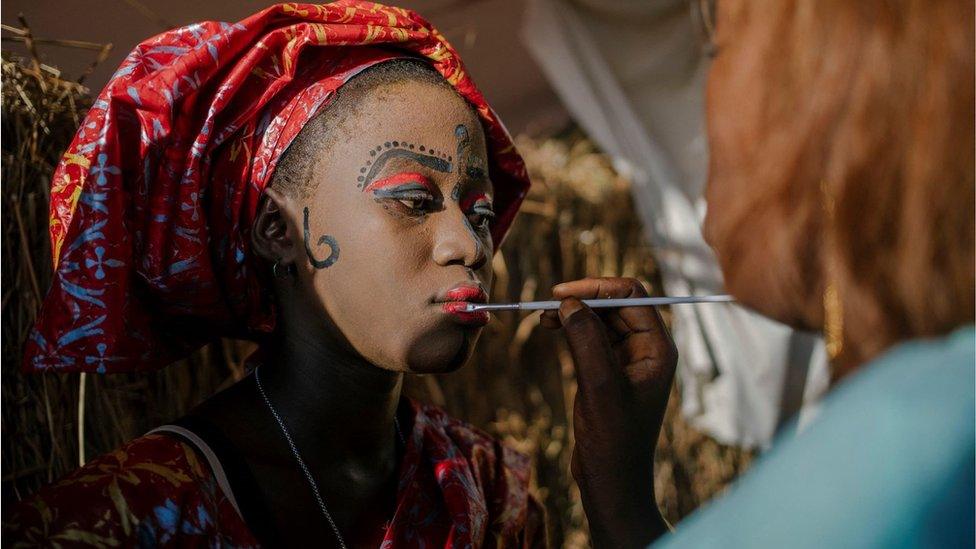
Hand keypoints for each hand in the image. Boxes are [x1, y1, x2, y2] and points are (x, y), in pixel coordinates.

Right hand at [541, 277, 676, 547]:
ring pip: (602, 320)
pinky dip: (573, 331)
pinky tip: (552, 330)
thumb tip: (571, 303)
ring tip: (544, 317)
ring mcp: (629, 362)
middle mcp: (647, 350)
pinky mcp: (610, 373)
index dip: (598, 288)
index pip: (632, 297)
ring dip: (575, 314)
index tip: (562, 294)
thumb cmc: (614, 439)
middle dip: (584, 299)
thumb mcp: (599, 385)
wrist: (612, 481)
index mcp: (657, 349)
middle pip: (617, 304)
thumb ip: (587, 340)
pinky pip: (593, 339)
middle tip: (547, 304)